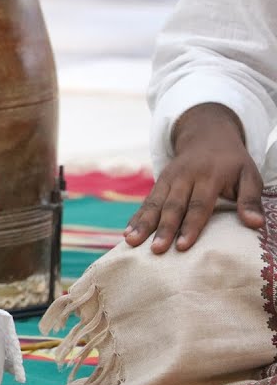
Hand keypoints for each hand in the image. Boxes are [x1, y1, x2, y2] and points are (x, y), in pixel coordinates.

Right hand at [125, 103, 263, 252]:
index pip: (198, 205)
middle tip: (157, 249)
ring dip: (143, 223)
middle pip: (172, 206)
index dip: (190, 226)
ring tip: (132, 241)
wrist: (207, 135)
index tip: (183, 246)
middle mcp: (184, 177)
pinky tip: (128, 233)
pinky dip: (136, 217)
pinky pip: (146, 201)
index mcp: (208, 176)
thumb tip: (256, 224)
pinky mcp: (159, 182)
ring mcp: (169, 179)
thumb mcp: (249, 174)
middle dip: (163, 229)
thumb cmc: (232, 162)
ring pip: (154, 203)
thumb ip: (251, 199)